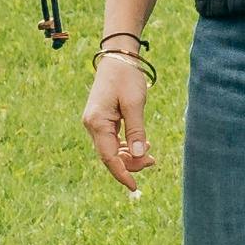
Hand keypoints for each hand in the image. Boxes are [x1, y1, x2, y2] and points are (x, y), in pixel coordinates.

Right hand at [84, 52, 153, 189]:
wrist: (117, 57)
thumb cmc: (126, 77)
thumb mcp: (134, 103)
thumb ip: (136, 130)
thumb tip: (139, 155)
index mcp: (97, 122)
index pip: (108, 157)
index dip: (122, 174)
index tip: (134, 187)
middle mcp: (92, 125)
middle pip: (109, 156)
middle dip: (130, 164)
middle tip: (153, 161)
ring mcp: (95, 123)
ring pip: (111, 150)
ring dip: (129, 156)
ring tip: (150, 155)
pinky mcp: (102, 120)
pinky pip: (112, 140)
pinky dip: (127, 146)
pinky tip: (143, 144)